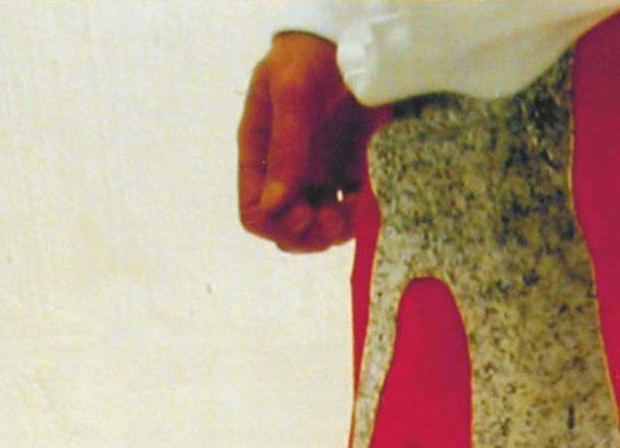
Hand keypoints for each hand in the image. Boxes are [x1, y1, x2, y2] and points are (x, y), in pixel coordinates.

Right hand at [237, 32, 374, 252]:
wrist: (347, 39)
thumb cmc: (306, 58)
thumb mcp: (290, 94)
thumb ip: (284, 148)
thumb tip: (274, 205)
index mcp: (261, 155)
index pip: (254, 213)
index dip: (277, 225)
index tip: (303, 215)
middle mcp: (286, 173)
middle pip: (287, 230)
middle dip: (309, 236)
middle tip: (332, 220)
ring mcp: (317, 175)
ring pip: (319, 229)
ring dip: (336, 231)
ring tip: (352, 209)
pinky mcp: (347, 173)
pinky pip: (349, 213)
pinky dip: (358, 216)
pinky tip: (365, 199)